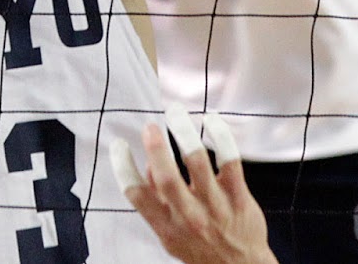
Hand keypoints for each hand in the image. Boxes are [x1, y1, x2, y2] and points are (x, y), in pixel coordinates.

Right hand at [114, 109, 275, 263]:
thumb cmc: (201, 246)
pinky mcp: (239, 197)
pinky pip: (230, 160)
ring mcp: (215, 207)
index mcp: (166, 227)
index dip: (123, 168)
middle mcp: (189, 217)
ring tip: (175, 112)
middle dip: (156, 148)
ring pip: (198, 162)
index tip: (118, 144)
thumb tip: (150, 165)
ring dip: (184, 132)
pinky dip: (220, 135)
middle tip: (150, 125)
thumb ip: (157, 203)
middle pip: (167, 178)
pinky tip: (210, 119)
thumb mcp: (170, 235)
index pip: (137, 196)